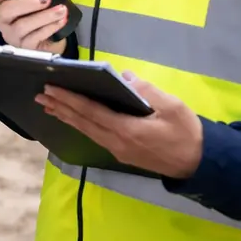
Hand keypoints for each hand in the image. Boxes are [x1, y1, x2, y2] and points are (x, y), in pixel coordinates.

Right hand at [0, 0, 69, 54]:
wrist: (55, 39)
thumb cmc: (46, 12)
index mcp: (5, 0)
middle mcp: (4, 17)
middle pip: (5, 10)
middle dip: (26, 3)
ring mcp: (12, 34)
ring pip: (22, 26)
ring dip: (44, 17)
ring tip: (61, 10)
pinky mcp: (24, 47)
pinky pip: (34, 37)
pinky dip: (49, 27)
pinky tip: (61, 21)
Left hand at [37, 74, 203, 178]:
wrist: (200, 164)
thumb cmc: (187, 133)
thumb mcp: (172, 106)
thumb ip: (146, 91)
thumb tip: (124, 77)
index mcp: (127, 130)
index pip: (90, 112)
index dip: (69, 99)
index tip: (51, 88)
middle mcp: (117, 142)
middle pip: (83, 122)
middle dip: (60, 107)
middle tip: (40, 95)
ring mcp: (119, 150)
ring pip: (87, 131)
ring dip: (67, 117)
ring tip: (49, 106)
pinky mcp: (123, 153)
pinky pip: (95, 136)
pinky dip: (80, 125)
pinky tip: (73, 119)